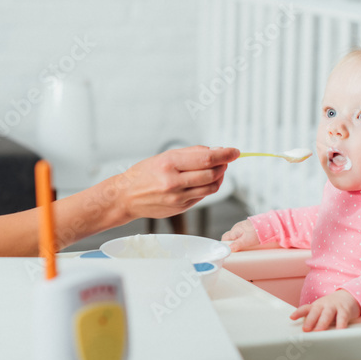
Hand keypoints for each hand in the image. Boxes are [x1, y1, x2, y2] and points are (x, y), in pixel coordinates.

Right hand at [111, 146, 238, 220]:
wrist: (126, 197)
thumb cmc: (144, 173)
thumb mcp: (164, 156)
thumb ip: (190, 153)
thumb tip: (215, 151)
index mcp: (169, 164)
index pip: (206, 158)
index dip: (225, 154)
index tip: (235, 151)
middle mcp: (174, 182)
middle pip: (212, 173)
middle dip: (223, 165)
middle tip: (226, 159)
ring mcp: (178, 198)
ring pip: (211, 187)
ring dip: (219, 177)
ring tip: (217, 169)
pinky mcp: (180, 208)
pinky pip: (202, 196)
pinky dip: (208, 187)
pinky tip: (204, 180)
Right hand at [221, 219, 258, 251]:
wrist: (267, 224)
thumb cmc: (257, 231)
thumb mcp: (246, 240)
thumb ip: (237, 244)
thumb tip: (228, 249)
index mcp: (234, 230)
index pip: (224, 238)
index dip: (224, 245)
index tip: (227, 252)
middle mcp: (236, 228)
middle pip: (229, 238)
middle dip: (231, 245)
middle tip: (235, 252)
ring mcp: (242, 228)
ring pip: (236, 237)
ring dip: (237, 243)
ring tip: (242, 249)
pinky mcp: (247, 229)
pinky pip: (241, 236)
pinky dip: (242, 241)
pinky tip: (247, 244)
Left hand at [290, 289, 360, 330]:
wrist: (348, 296)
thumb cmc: (331, 307)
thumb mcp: (321, 310)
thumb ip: (313, 319)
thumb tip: (304, 332)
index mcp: (316, 306)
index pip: (305, 308)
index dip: (298, 312)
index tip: (292, 317)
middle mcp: (324, 305)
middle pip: (315, 312)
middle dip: (310, 320)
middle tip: (305, 329)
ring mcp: (334, 307)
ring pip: (327, 314)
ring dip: (322, 323)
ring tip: (318, 331)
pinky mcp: (345, 310)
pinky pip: (342, 318)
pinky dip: (340, 325)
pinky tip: (338, 331)